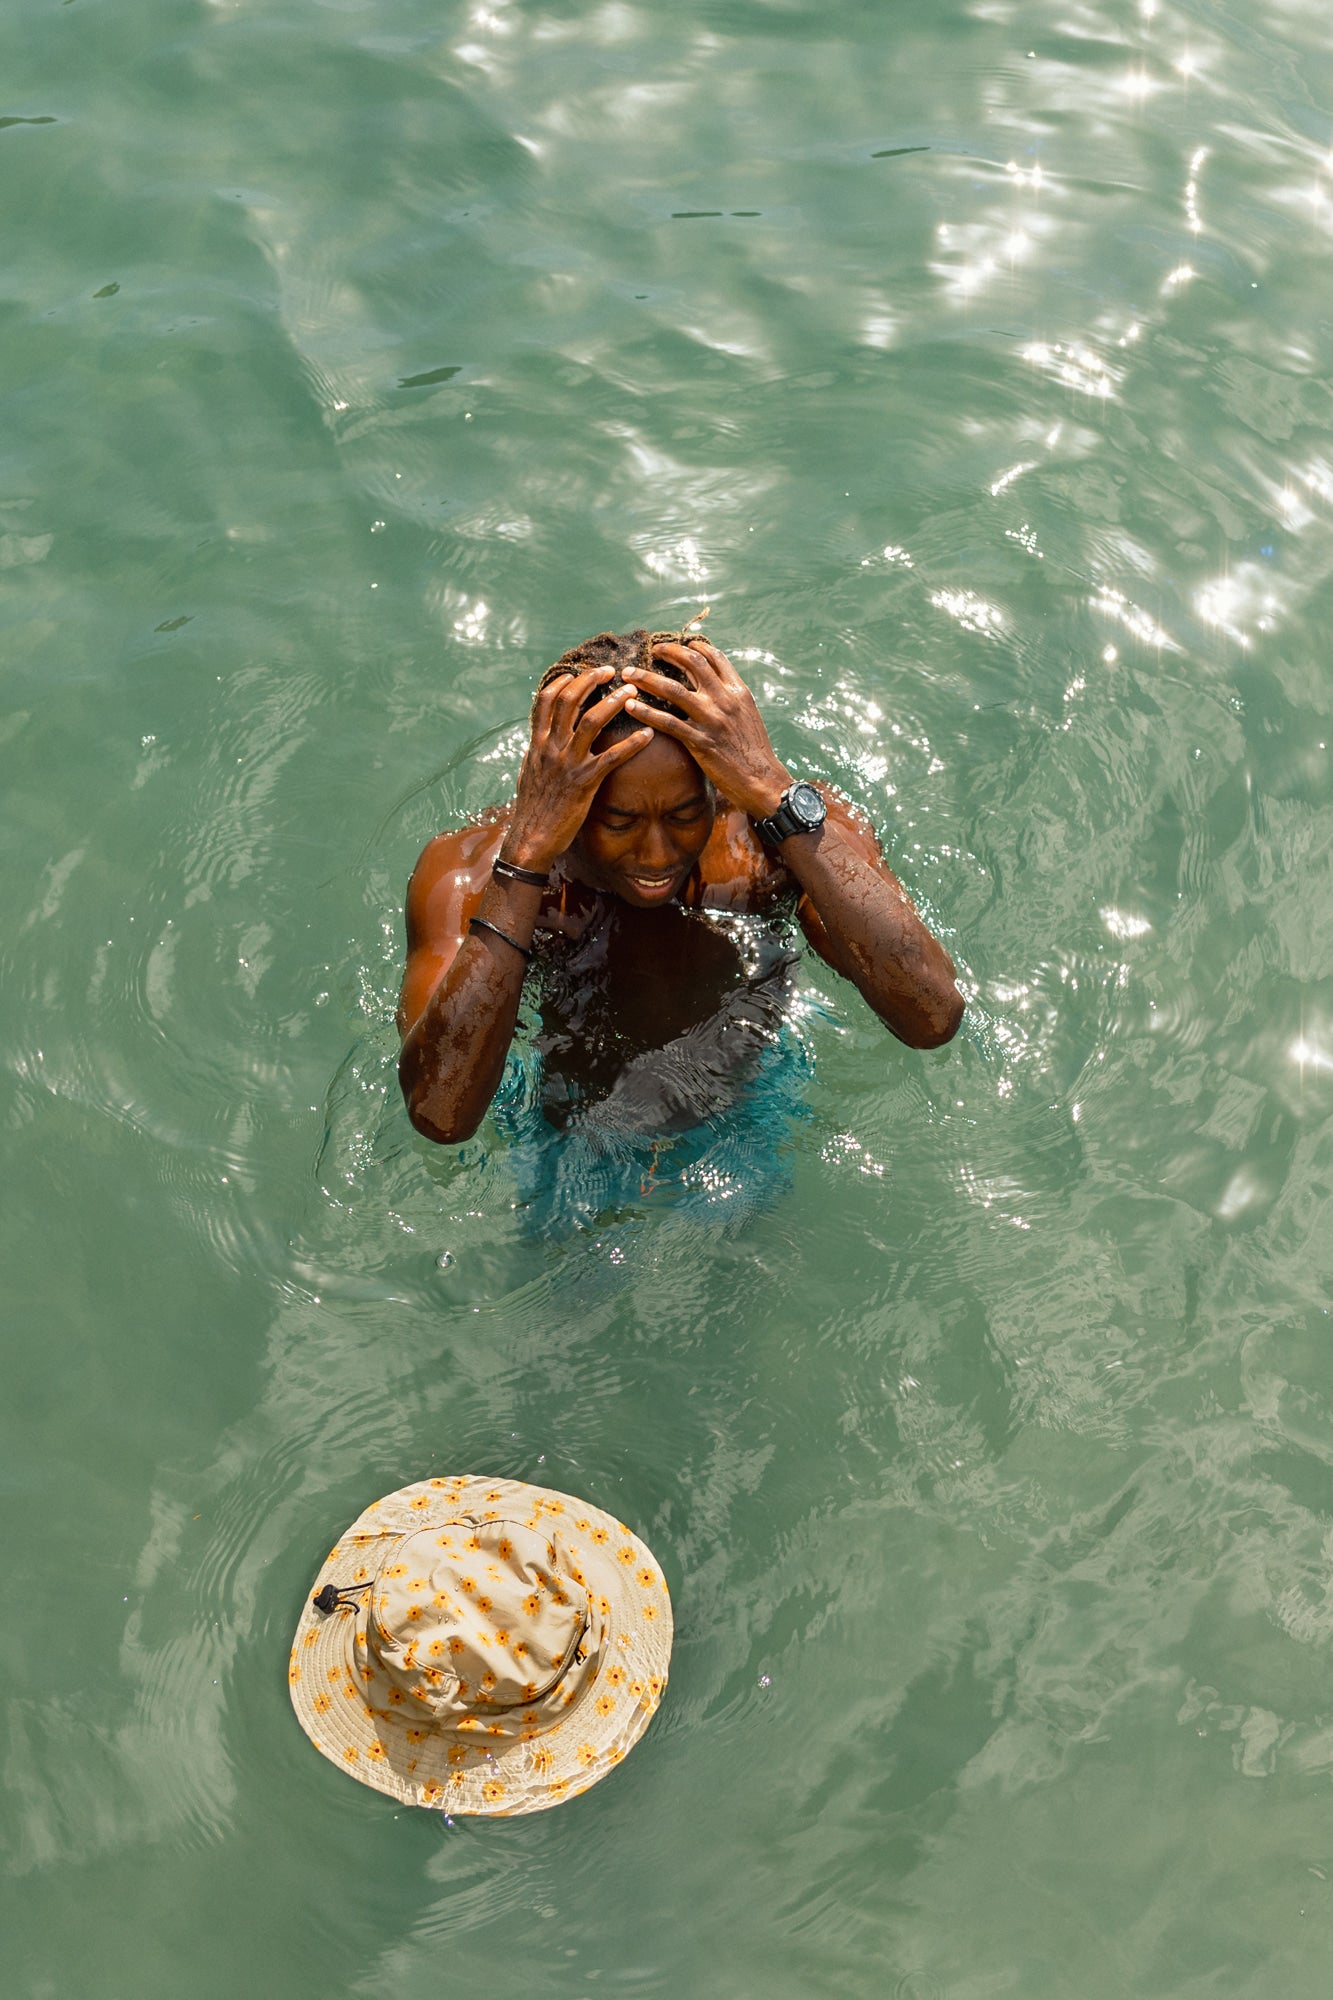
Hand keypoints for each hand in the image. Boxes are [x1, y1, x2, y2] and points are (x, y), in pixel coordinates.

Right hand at [504, 667, 652, 870]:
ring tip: (632, 691)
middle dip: (591, 680)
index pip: (547, 699)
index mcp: (537, 743)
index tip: (580, 671)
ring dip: (613, 701)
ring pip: (591, 721)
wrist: (531, 837)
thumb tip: (544, 736)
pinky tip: (648, 735)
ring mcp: (567, 763)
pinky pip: (611, 758)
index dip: (565, 681)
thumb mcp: (530, 772)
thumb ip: (539, 750)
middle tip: (611, 670)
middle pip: (569, 700)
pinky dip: (632, 744)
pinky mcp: (584, 782)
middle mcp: (550, 747)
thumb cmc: (533, 807)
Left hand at [628, 640, 789, 818]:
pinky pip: (667, 723)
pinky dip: (646, 712)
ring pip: (673, 690)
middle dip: (668, 652)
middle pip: (692, 663)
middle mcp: (725, 700)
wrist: (762, 779)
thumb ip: (730, 698)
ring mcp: (711, 720)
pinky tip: (630, 707)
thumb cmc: (754, 750)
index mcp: (738, 691)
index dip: (693, 646)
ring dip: (647, 678)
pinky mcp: (700, 742)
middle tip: (652, 650)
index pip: (714, 657)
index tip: (678, 644)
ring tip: (629, 673)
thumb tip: (713, 685)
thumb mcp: (748, 715)